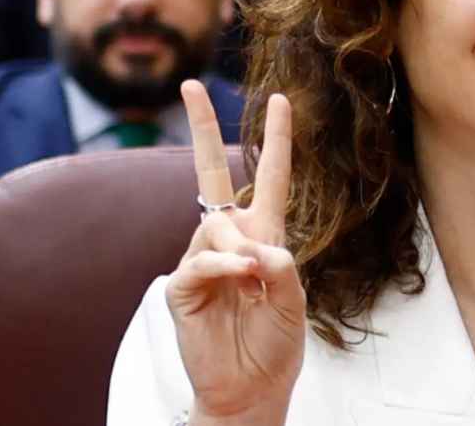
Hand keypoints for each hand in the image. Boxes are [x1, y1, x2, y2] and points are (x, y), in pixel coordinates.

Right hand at [166, 81, 305, 423]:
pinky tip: (241, 278)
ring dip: (240, 246)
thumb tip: (249, 244)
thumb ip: (278, 265)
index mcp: (263, 235)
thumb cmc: (275, 345)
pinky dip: (224, 265)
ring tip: (255, 280)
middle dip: (201, 127)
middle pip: (213, 172)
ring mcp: (203, 259)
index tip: (279, 99)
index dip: (275, 139)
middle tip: (190, 85)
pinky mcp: (182, 285)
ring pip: (217, 225)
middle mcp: (230, 239)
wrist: (250, 388)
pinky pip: (201, 259)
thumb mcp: (292, 300)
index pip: (269, 177)